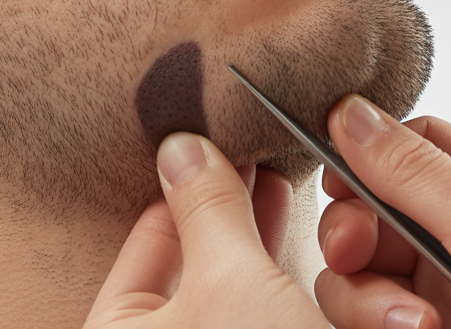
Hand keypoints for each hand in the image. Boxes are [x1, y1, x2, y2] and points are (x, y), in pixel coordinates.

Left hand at [85, 133, 329, 327]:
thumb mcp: (230, 278)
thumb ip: (206, 208)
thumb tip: (182, 147)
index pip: (145, 241)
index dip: (185, 186)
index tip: (217, 141)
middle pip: (188, 261)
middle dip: (224, 205)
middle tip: (253, 154)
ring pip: (230, 285)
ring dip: (254, 234)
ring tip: (277, 180)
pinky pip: (262, 308)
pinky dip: (277, 273)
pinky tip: (305, 235)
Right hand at [315, 95, 450, 328]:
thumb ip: (419, 171)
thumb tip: (350, 113)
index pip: (418, 145)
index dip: (369, 154)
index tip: (337, 176)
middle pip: (371, 210)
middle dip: (356, 233)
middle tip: (358, 254)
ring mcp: (443, 297)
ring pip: (358, 273)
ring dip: (369, 297)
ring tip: (417, 327)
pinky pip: (362, 319)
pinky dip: (375, 326)